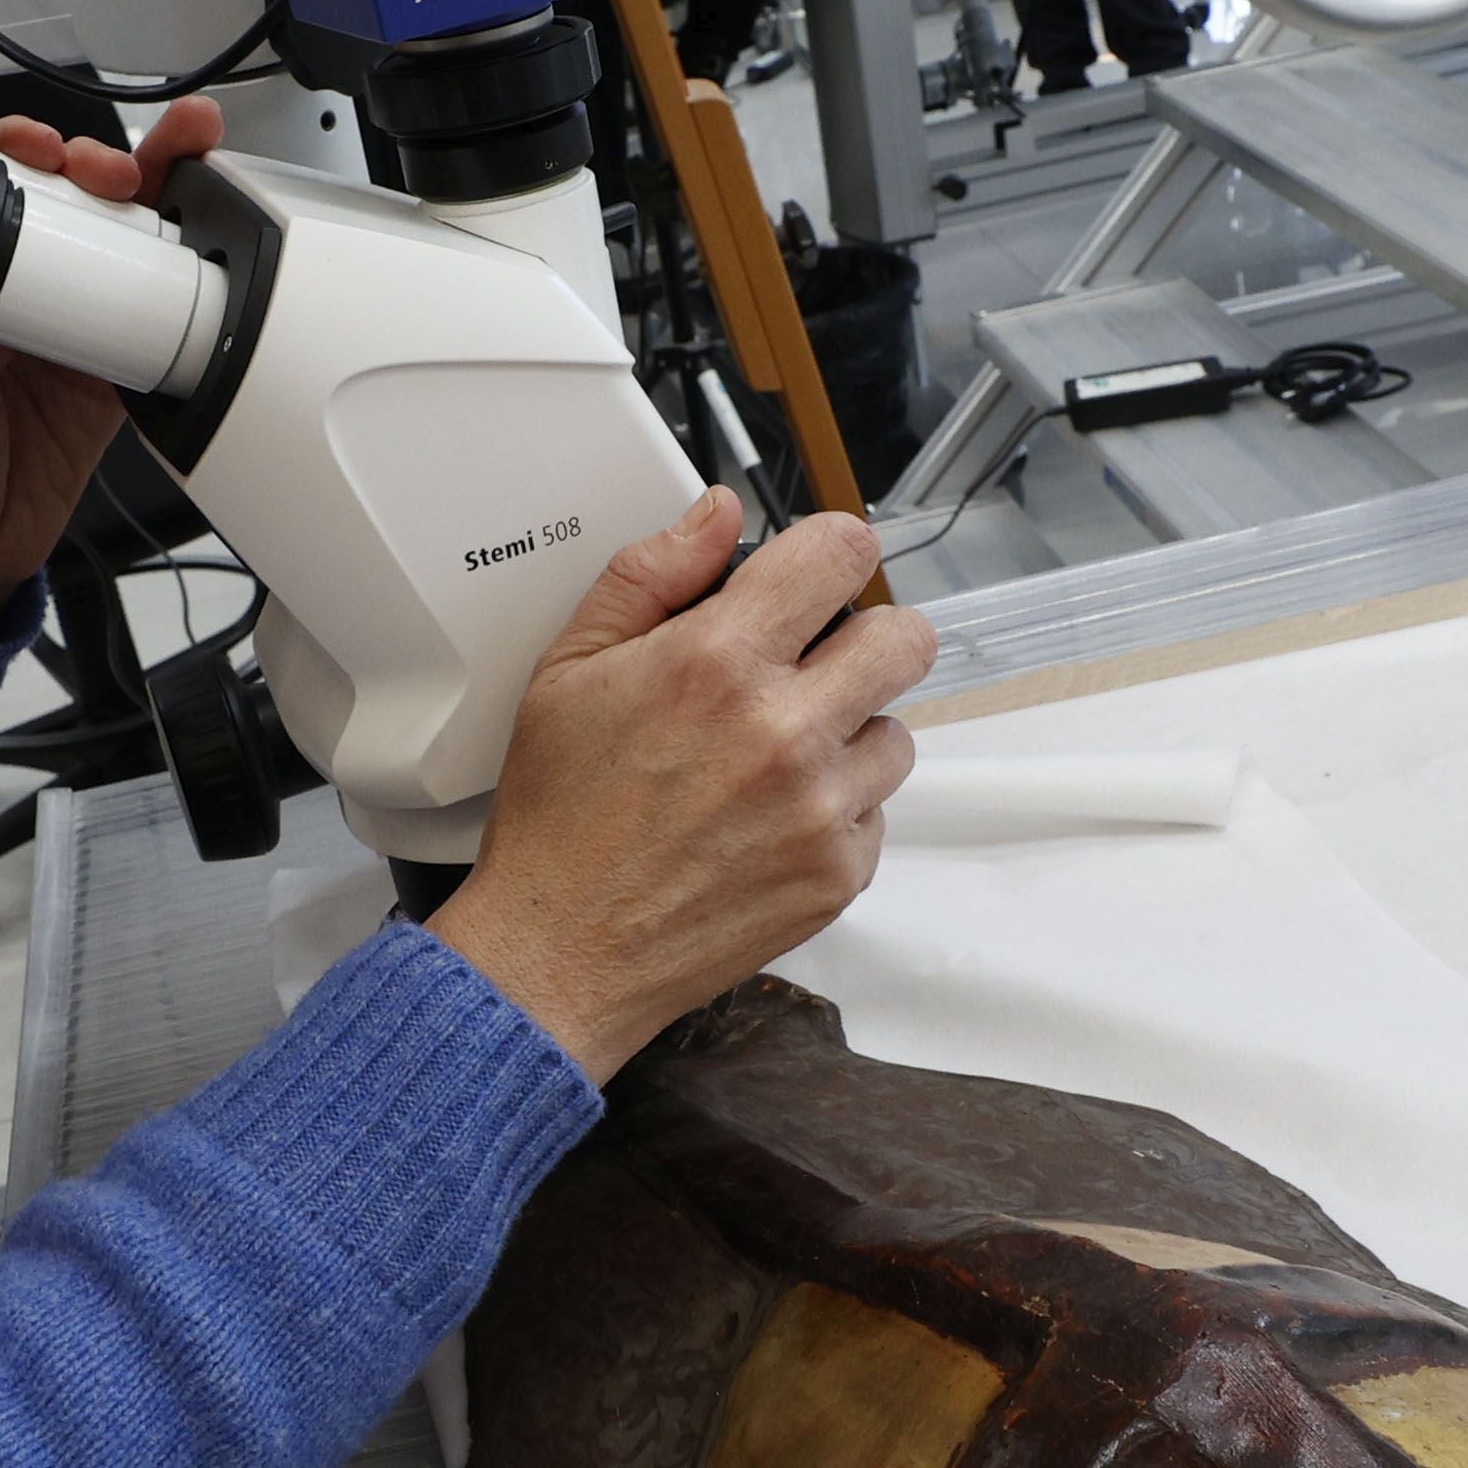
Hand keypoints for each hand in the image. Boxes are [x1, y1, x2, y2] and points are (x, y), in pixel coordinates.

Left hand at [0, 99, 225, 633]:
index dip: (20, 156)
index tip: (39, 150)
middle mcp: (12, 295)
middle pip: (71, 206)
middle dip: (103, 165)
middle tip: (117, 168)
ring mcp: (66, 334)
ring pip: (123, 250)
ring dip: (156, 204)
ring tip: (184, 164)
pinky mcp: (109, 379)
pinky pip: (157, 324)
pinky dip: (187, 291)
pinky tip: (208, 257)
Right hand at [429, 493, 935, 1081]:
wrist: (560, 951)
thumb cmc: (560, 817)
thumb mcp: (569, 669)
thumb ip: (650, 575)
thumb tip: (717, 516)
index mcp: (718, 661)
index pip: (841, 554)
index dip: (834, 551)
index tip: (820, 571)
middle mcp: (784, 730)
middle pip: (907, 639)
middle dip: (866, 637)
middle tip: (816, 663)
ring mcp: (821, 808)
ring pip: (897, 732)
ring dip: (850, 733)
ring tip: (777, 758)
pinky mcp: (839, 873)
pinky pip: (878, 814)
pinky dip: (837, 811)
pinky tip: (770, 820)